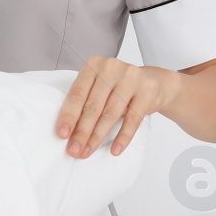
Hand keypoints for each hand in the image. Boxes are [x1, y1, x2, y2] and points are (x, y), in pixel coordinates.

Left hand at [55, 56, 178, 158]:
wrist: (152, 82)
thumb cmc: (118, 87)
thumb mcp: (100, 87)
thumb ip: (85, 101)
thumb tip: (69, 132)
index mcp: (94, 64)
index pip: (78, 93)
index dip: (69, 115)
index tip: (62, 135)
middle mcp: (112, 67)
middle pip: (93, 105)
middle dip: (82, 131)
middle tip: (74, 149)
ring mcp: (131, 77)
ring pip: (110, 113)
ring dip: (97, 136)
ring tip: (88, 151)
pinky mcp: (147, 90)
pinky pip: (133, 119)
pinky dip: (123, 137)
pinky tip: (115, 149)